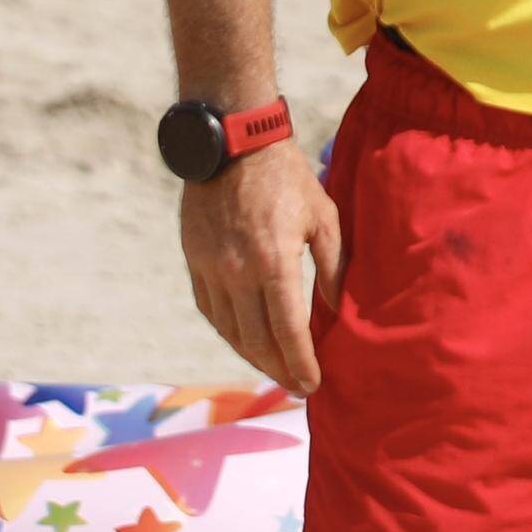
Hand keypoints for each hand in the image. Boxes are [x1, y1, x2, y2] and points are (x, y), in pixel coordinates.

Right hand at [180, 148, 340, 393]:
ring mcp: (211, 269)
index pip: (288, 331)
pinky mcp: (195, 262)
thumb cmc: (288, 178)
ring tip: (275, 370)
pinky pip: (210, 311)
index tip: (313, 384)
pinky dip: (229, 333)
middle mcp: (237, 273)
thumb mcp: (324, 216)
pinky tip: (245, 342)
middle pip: (256, 341)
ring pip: (230, 332)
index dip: (300, 363)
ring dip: (253, 358)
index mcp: (274, 263)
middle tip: (298, 386)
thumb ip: (333, 265)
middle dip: (279, 370)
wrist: (235, 146)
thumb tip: (336, 308)